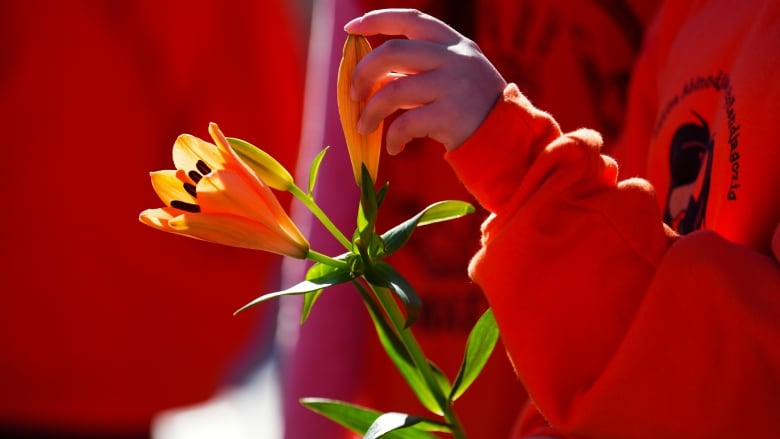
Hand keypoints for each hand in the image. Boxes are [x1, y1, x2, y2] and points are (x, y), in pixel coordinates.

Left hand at [344, 8, 506, 153]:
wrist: (506, 139)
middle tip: (353, 92)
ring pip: (392, 91)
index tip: (351, 29)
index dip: (377, 20)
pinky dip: (392, 138)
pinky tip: (394, 147)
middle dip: (363, 72)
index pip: (411, 19)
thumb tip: (371, 75)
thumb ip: (419, 69)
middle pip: (392, 52)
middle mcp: (454, 58)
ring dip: (370, 111)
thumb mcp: (452, 76)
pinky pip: (405, 124)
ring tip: (364, 126)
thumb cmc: (471, 109)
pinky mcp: (449, 116)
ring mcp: (452, 86)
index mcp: (453, 43)